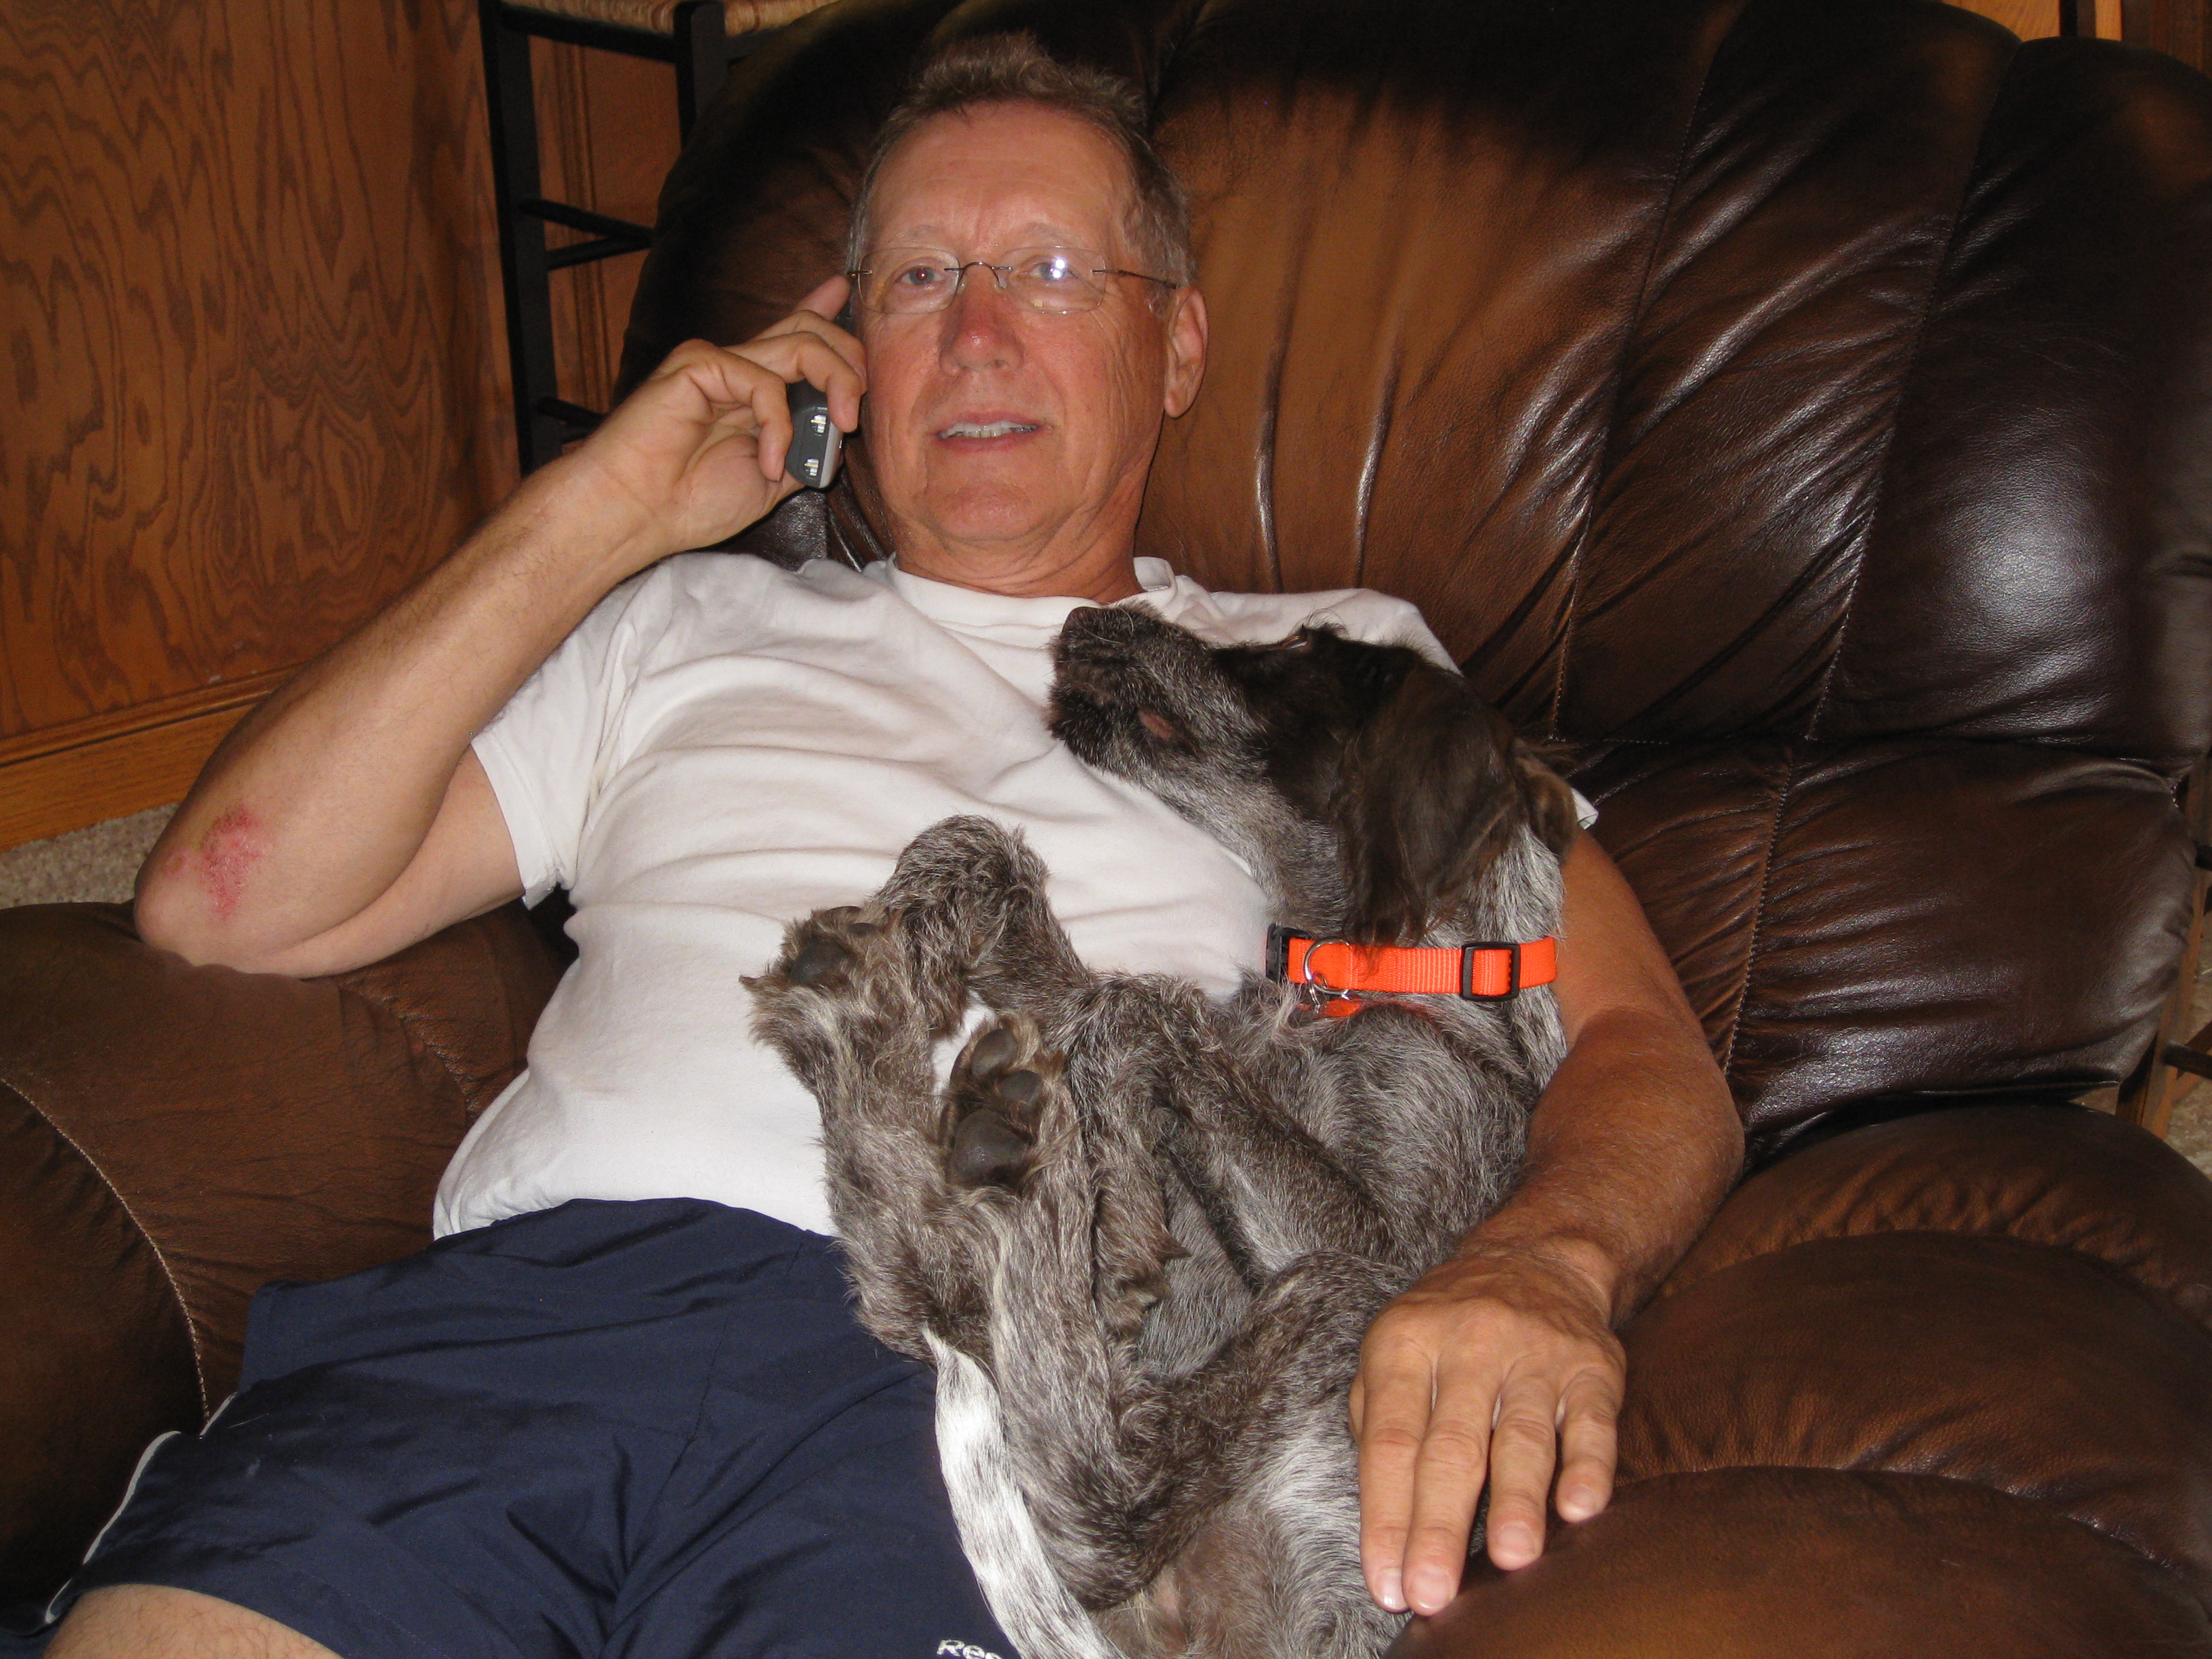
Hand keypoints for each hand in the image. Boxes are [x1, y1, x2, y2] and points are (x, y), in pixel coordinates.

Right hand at [537, 275, 865, 573]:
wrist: (636, 513)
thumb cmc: (693, 502)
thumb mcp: (774, 480)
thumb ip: (806, 448)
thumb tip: (841, 426)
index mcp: (753, 390)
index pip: (795, 336)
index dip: (824, 312)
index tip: (845, 290)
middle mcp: (738, 369)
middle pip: (810, 331)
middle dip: (850, 361)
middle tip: (857, 408)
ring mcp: (718, 363)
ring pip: (801, 345)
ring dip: (836, 385)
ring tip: (838, 428)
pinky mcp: (698, 364)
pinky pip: (765, 382)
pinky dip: (780, 426)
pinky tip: (769, 464)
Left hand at [1348, 1239, 1624, 1615]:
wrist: (1533, 1259)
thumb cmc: (1447, 1328)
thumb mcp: (1393, 1351)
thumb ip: (1376, 1423)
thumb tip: (1382, 1522)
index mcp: (1405, 1344)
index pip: (1389, 1442)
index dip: (1385, 1517)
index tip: (1386, 1582)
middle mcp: (1467, 1345)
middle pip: (1449, 1447)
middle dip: (1437, 1526)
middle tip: (1431, 1591)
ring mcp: (1533, 1354)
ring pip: (1521, 1435)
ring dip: (1516, 1501)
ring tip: (1509, 1559)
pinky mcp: (1592, 1366)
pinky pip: (1591, 1421)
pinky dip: (1587, 1466)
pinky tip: (1580, 1508)